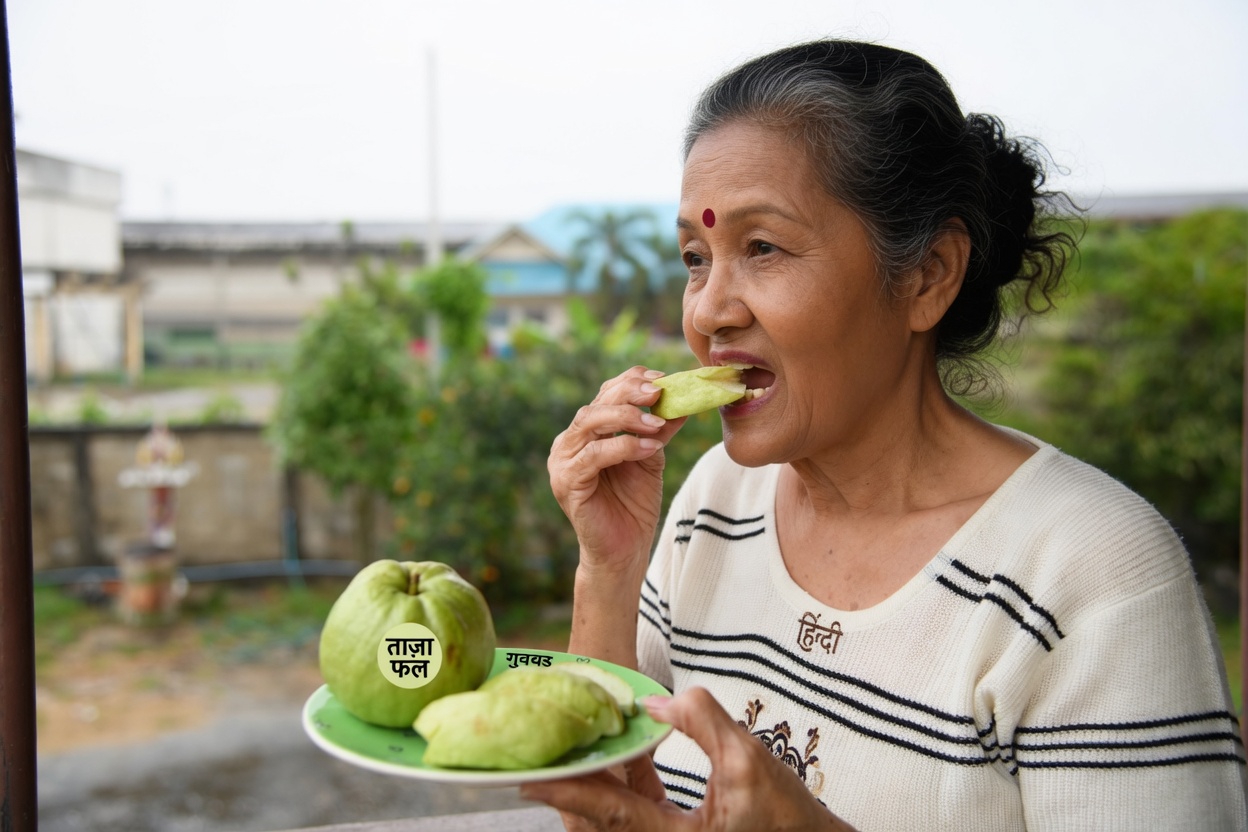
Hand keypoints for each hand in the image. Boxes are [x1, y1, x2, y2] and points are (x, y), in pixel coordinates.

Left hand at [521, 688, 853, 831]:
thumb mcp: (747, 761)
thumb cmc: (787, 816)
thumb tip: (655, 703)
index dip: (567, 790)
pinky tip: (622, 751)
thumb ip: (701, 722)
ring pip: (614, 814)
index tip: (529, 775)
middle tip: (536, 753)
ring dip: (594, 780)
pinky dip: (623, 781)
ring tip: (572, 744)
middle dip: (570, 783)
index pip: (607, 812)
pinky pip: (634, 810)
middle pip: (600, 817)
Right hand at [547, 366, 685, 574]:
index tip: (662, 379)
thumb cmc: (634, 504)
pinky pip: (594, 456)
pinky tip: (650, 448)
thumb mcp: (651, 458)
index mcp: (587, 432)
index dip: (631, 381)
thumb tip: (683, 401)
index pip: (605, 394)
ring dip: (627, 418)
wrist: (624, 550)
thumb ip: (659, 430)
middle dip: (629, 394)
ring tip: (657, 423)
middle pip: (596, 404)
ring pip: (590, 423)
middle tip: (659, 392)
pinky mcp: (566, 482)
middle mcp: (569, 442)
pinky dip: (624, 447)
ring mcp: (563, 462)